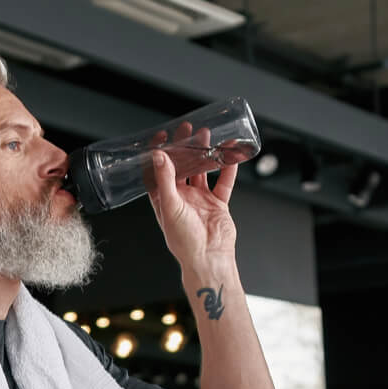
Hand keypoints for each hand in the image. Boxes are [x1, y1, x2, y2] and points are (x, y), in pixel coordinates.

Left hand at [146, 122, 242, 267]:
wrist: (209, 258)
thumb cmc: (184, 240)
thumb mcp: (170, 206)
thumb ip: (165, 180)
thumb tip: (159, 156)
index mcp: (164, 199)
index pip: (157, 171)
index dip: (158, 154)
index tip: (162, 136)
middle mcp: (181, 197)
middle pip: (181, 166)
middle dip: (184, 148)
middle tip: (187, 130)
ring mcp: (200, 199)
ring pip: (202, 171)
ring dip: (205, 154)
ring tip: (207, 137)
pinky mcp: (218, 203)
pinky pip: (223, 182)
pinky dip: (228, 168)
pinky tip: (230, 154)